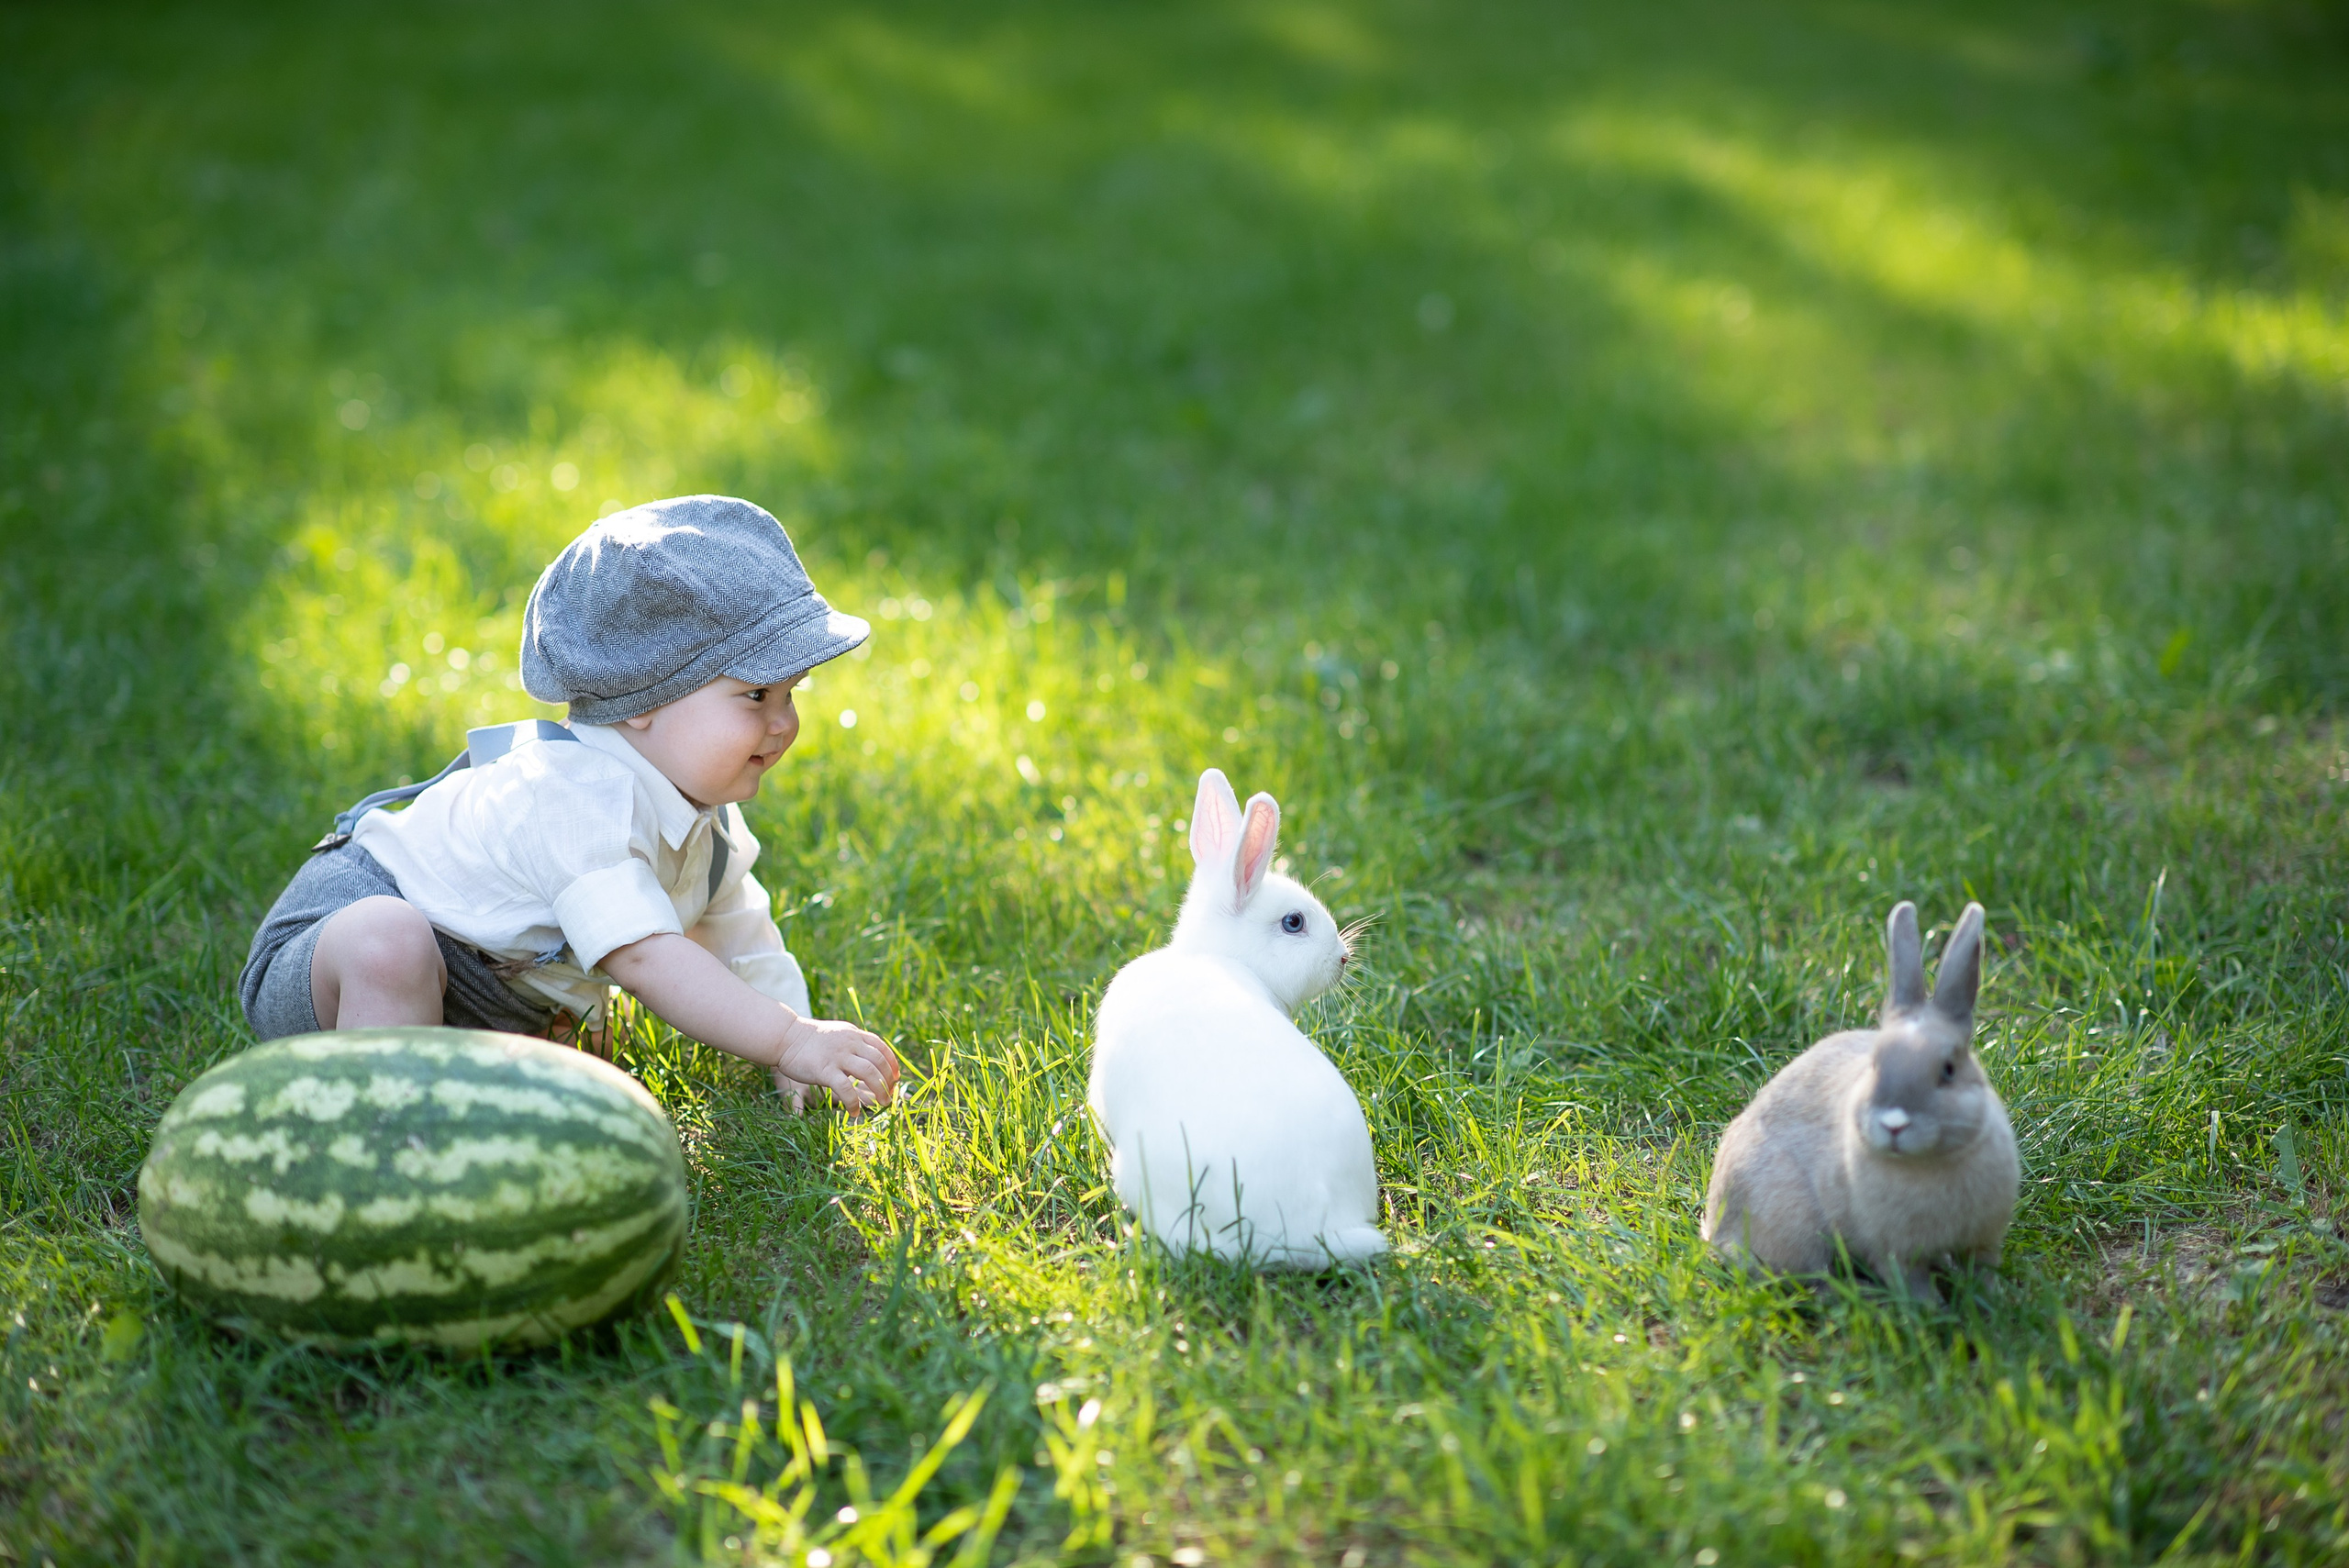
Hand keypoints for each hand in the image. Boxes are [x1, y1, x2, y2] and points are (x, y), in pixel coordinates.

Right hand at [772, 1015, 898, 1112]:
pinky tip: (854, 1112)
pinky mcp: (825, 1070)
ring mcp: (838, 1056)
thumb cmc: (810, 1039)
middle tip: (890, 1095)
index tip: (897, 1077)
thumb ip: (853, 1043)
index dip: (892, 1063)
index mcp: (854, 1035)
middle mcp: (850, 1043)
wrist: (785, 1036)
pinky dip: (853, 1102)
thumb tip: (869, 1055)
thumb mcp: (837, 1034)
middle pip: (879, 1061)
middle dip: (889, 1080)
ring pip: (869, 1073)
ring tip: (882, 1104)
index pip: (882, 1047)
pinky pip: (846, 1088)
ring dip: (880, 1090)